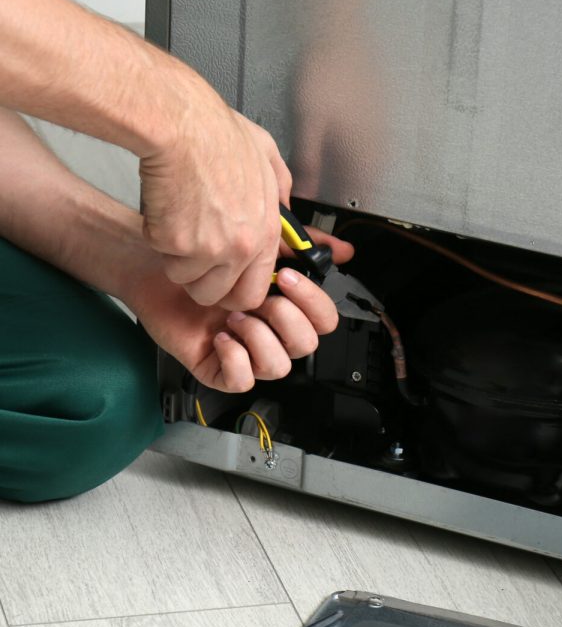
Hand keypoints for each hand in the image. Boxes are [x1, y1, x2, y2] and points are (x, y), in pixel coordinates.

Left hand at [129, 228, 353, 392]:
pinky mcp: (218, 369)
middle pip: (307, 346)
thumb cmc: (202, 259)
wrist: (154, 268)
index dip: (313, 304)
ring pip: (278, 367)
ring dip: (259, 338)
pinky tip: (220, 336)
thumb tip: (343, 251)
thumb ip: (302, 246)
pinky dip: (234, 359)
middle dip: (287, 320)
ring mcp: (246, 353)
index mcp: (286, 308)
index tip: (289, 279)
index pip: (324, 320)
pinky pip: (242, 381)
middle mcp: (270, 333)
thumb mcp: (259, 245)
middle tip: (261, 299)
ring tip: (234, 317)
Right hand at [139, 82, 291, 311]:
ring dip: (177, 257)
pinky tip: (166, 207)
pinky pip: (161, 254)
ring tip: (180, 221)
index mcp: (264, 231)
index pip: (254, 291)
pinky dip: (157, 236)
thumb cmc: (217, 133)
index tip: (225, 281)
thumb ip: (279, 188)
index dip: (234, 290)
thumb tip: (284, 204)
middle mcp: (240, 247)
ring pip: (184, 277)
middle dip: (201, 282)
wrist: (180, 124)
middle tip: (193, 258)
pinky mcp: (173, 242)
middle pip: (216, 295)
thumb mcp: (267, 156)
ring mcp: (207, 248)